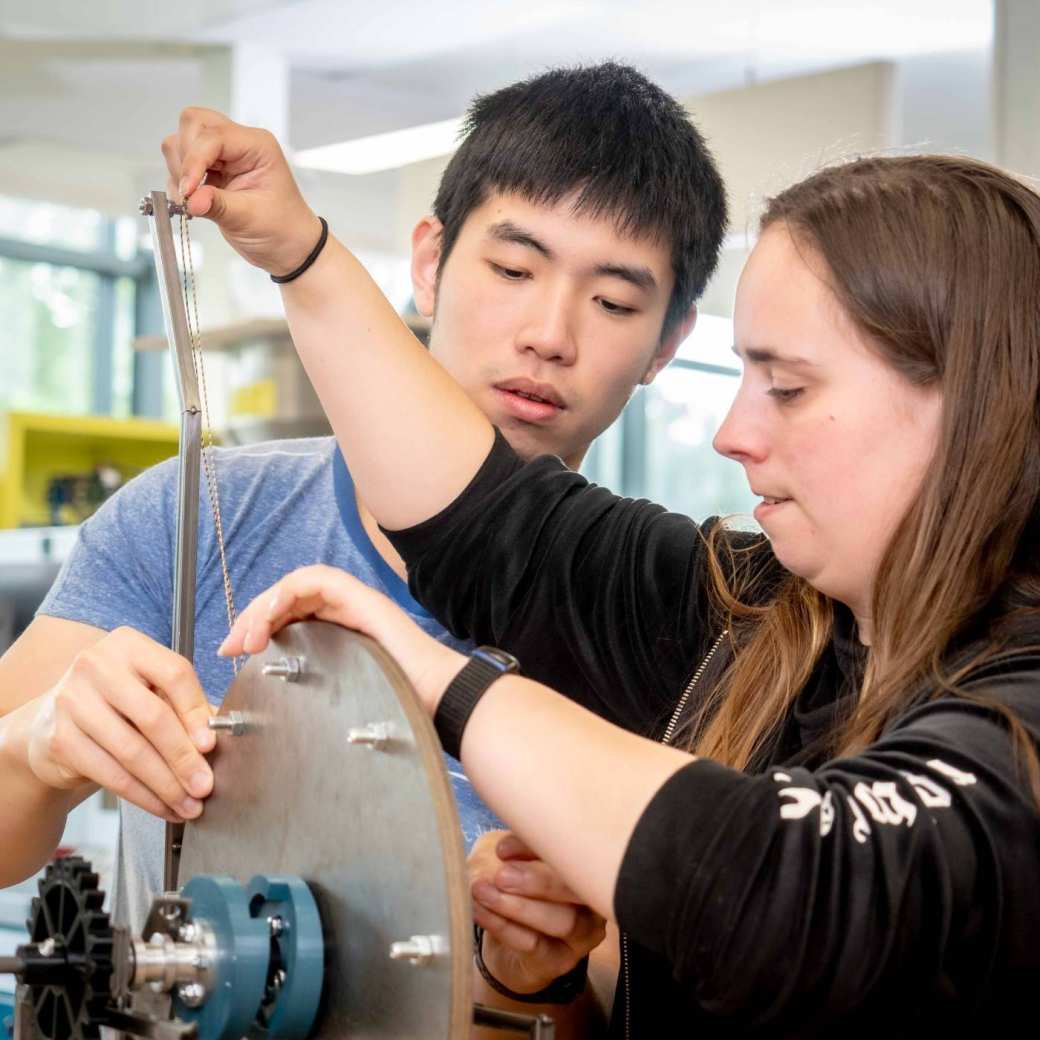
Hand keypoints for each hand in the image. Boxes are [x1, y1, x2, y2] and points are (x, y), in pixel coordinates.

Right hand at [26, 627, 214, 821]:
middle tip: (204, 785)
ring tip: (189, 804)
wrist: (52, 721)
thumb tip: (217, 739)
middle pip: (153, 716)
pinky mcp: (61, 738)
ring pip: (132, 751)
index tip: (211, 745)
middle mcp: (97, 666)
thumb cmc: (117, 702)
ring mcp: (73, 701)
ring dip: (166, 784)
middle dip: (184, 758)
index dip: (196, 712)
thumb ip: (185, 706)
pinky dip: (142, 796)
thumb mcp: (150, 690)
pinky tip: (161, 806)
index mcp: (129, 645)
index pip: (174, 674)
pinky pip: (111, 774)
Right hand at [161, 107, 322, 276]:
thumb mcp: (250, 219)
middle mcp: (239, 143)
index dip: (194, 161)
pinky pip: (180, 162)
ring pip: (182, 140)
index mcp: (256, 146)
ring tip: (192, 198)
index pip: (213, 136)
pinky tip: (191, 201)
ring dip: (179, 168)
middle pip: (193, 123)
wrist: (287, 246)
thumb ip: (218, 206)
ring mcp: (223, 154)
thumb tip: (190, 199)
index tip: (187, 191)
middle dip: (185, 156)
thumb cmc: (281, 229)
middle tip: (190, 189)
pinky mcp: (211, 169)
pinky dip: (177, 180)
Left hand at [220, 565, 464, 714]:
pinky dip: (286, 595)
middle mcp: (345, 609)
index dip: (257, 626)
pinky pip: (315, 581)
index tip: (231, 653)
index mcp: (339, 629)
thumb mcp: (341, 691)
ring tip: (246, 640)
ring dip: (264, 607)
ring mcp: (355, 600)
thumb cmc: (398, 701)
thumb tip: (281, 701)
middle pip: (286, 596)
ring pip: (295, 584)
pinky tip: (271, 620)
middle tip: (229, 647)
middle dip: (252, 617)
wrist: (435, 698)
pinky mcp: (361, 598)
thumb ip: (317, 683)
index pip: (289, 613)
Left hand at [470, 831, 606, 994]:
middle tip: (501, 876)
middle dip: (538, 881)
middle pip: (577, 890)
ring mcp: (582, 936)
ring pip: (561, 921)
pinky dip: (504, 926)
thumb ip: (520, 847)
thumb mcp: (520, 863)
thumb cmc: (520, 894)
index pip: (576, 855)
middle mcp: (596, 903)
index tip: (503, 849)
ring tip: (482, 892)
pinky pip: (536, 945)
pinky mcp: (561, 961)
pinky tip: (480, 912)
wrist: (511, 951)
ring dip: (518, 906)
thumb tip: (505, 830)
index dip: (540, 849)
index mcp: (590, 870)